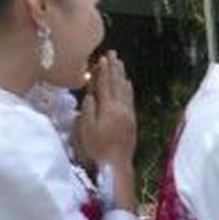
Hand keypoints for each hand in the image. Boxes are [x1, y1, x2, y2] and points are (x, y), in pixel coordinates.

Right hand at [76, 52, 137, 168]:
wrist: (117, 165)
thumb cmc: (97, 149)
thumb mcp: (86, 129)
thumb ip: (89, 109)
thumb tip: (91, 93)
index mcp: (108, 108)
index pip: (105, 85)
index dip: (103, 71)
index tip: (102, 58)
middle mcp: (121, 108)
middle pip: (117, 83)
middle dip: (114, 68)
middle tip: (113, 53)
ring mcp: (128, 114)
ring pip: (125, 89)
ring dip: (122, 75)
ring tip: (120, 63)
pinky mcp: (132, 120)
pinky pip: (130, 99)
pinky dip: (128, 88)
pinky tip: (127, 83)